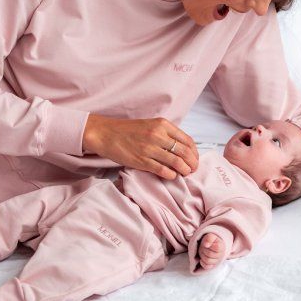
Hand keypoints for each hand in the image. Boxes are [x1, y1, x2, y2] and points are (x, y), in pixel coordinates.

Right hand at [83, 114, 198, 179]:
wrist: (105, 134)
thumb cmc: (128, 130)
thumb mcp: (150, 125)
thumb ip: (166, 133)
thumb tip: (182, 148)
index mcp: (162, 124)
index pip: (187, 140)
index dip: (194, 152)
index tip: (195, 158)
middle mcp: (158, 135)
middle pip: (184, 152)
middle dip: (192, 163)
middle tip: (193, 169)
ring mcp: (150, 148)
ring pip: (176, 162)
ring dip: (184, 170)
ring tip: (185, 173)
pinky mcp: (142, 161)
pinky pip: (163, 170)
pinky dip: (171, 175)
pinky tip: (171, 175)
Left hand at [195, 233, 225, 271]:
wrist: (211, 245)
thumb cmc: (210, 240)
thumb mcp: (210, 236)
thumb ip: (209, 238)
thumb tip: (206, 245)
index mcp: (222, 247)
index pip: (217, 248)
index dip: (210, 245)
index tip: (207, 243)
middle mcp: (220, 255)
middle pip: (210, 254)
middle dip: (204, 249)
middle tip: (203, 247)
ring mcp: (216, 261)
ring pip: (208, 261)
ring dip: (202, 255)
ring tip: (203, 251)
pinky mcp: (212, 265)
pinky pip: (207, 267)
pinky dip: (202, 263)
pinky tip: (201, 259)